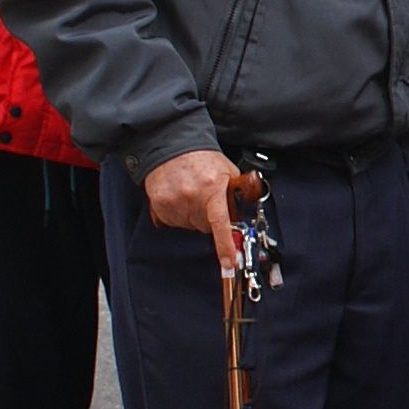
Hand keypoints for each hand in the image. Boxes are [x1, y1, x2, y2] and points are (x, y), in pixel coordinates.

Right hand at [147, 148, 245, 273]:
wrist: (171, 146)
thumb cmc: (201, 158)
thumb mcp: (227, 170)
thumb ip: (238, 190)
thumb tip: (249, 208)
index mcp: (213, 188)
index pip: (220, 223)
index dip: (225, 245)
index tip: (229, 262)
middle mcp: (192, 196)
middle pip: (204, 227)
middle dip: (208, 218)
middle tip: (206, 201)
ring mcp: (174, 201)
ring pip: (188, 226)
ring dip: (191, 216)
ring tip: (190, 195)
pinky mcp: (160, 205)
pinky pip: (172, 222)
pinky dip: (177, 214)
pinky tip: (178, 198)